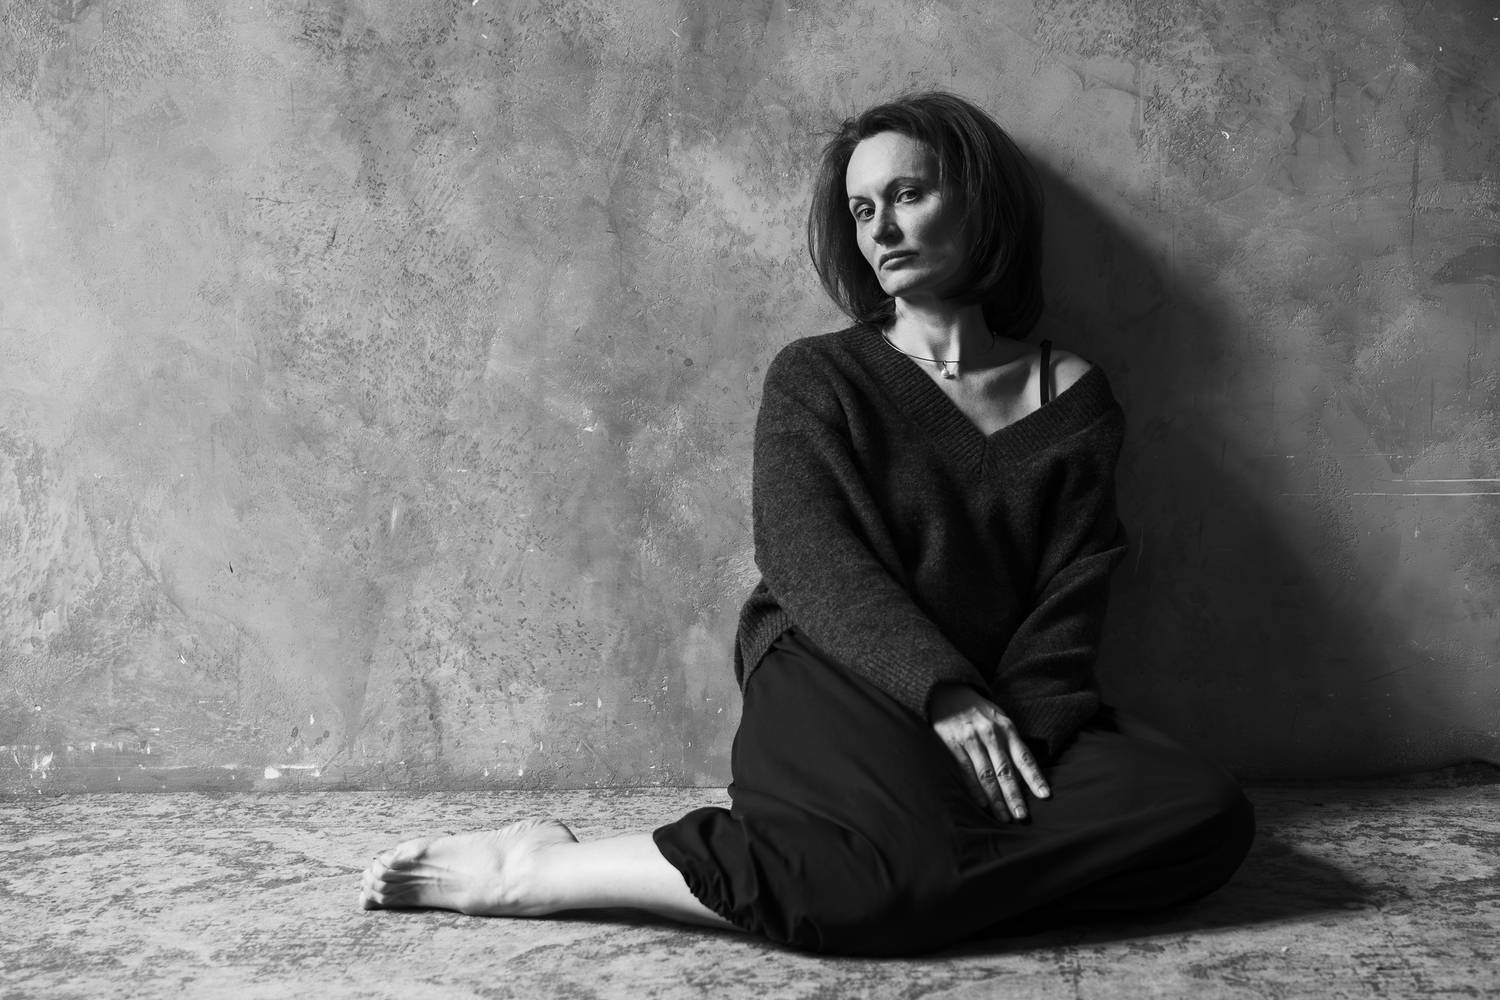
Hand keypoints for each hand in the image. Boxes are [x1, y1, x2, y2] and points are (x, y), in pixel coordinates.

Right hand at [929, 685, 1050, 821]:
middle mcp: (990, 734)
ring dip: (996, 799)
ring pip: (987, 775)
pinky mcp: (952, 744)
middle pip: (1006, 770)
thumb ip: (1010, 741)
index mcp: (1006, 728)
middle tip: (1022, 816)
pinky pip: (966, 771)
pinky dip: (975, 789)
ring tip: (1004, 817)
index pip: (1024, 757)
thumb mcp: (999, 718)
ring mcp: (970, 739)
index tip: (1045, 796)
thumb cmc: (978, 710)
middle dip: (1015, 795)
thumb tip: (1025, 772)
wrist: (947, 691)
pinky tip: (983, 804)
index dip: (1035, 777)